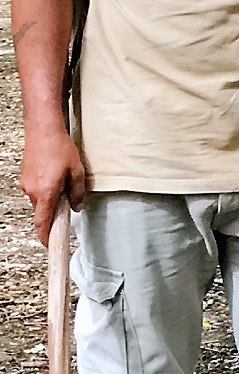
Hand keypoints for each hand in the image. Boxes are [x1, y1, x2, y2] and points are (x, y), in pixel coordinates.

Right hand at [20, 125, 85, 247]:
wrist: (42, 129)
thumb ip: (78, 192)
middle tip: (66, 208)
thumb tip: (77, 205)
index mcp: (46, 192)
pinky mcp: (26, 177)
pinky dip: (46, 191)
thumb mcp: (77, 171)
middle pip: (42, 212)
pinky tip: (56, 177)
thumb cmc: (59, 147)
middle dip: (53, 214)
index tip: (50, 245)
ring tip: (64, 184)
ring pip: (39, 201)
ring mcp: (27, 184)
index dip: (46, 237)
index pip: (43, 223)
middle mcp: (33, 191)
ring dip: (51, 200)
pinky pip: (36, 191)